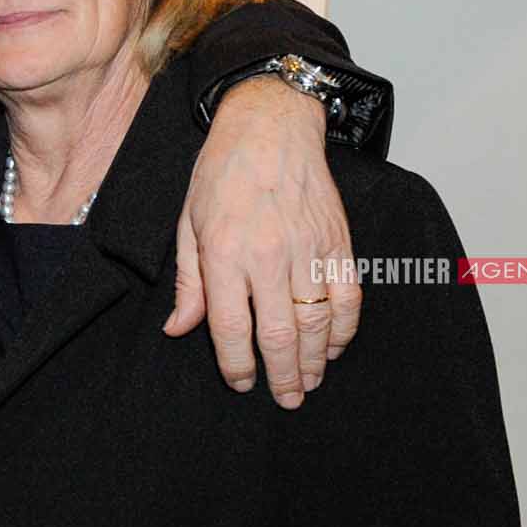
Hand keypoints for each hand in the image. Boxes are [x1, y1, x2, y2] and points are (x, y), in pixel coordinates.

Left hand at [164, 76, 358, 406]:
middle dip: (281, 375)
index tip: (240, 382)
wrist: (270, 127)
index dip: (235, 363)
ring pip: (317, 322)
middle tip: (285, 399)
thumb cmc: (221, 173)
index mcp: (225, 253)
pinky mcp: (338, 242)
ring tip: (308, 383)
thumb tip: (179, 328)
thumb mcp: (187, 224)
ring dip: (314, 360)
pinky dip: (344, 328)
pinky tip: (334, 346)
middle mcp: (268, 255)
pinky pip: (348, 296)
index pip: (230, 326)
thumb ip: (188, 282)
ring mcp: (308, 249)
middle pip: (278, 334)